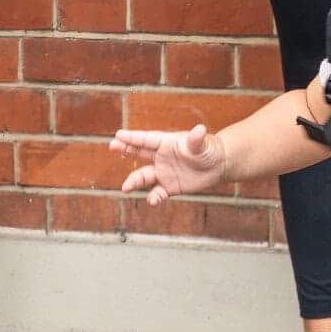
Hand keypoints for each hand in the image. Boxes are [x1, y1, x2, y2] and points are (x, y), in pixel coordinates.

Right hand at [110, 124, 225, 204]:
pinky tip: (152, 201)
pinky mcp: (170, 186)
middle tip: (112, 146)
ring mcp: (164, 172)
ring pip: (144, 176)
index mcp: (167, 142)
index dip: (133, 138)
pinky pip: (158, 193)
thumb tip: (200, 130)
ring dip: (134, 181)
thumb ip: (197, 139)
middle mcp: (162, 157)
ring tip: (125, 187)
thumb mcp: (202, 144)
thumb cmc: (209, 149)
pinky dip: (154, 197)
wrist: (218, 165)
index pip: (147, 139)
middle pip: (140, 153)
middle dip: (126, 149)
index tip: (118, 135)